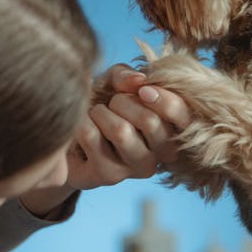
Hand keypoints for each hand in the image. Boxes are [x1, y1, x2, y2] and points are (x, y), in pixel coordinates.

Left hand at [66, 63, 191, 189]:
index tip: (142, 90)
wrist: (69, 131)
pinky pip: (91, 136)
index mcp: (171, 131)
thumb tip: (139, 81)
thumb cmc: (100, 104)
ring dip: (100, 113)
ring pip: (120, 130)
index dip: (163, 98)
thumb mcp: (113, 83)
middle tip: (111, 104)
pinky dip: (82, 123)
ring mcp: (134, 168)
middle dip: (122, 101)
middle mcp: (160, 155)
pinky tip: (82, 131)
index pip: (182, 116)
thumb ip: (127, 76)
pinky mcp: (107, 175)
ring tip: (96, 117)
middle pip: (150, 121)